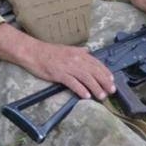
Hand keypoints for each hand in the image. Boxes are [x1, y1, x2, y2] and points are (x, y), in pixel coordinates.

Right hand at [0, 23, 115, 100]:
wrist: (33, 52)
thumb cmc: (49, 52)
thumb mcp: (67, 49)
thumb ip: (79, 51)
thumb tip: (88, 52)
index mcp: (79, 53)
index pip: (96, 63)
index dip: (105, 72)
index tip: (112, 80)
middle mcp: (76, 59)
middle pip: (94, 71)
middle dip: (104, 82)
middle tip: (111, 91)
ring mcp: (68, 67)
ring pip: (86, 78)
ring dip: (96, 88)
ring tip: (102, 96)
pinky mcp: (59, 74)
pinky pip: (73, 83)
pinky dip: (81, 89)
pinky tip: (86, 96)